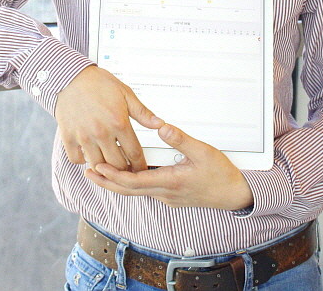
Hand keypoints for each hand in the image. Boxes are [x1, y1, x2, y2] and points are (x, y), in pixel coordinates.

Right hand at [55, 66, 163, 171]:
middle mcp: (101, 132)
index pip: (135, 153)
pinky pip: (76, 159)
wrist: (71, 76)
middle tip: (127, 168)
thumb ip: (143, 112)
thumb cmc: (98, 83)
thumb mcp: (125, 93)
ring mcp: (84, 136)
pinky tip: (89, 153)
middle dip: (125, 170)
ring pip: (98, 165)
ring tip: (109, 163)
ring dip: (105, 167)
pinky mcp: (68, 136)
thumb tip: (159, 124)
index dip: (141, 165)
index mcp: (118, 122)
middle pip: (117, 165)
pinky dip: (83, 160)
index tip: (141, 168)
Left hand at [85, 123, 253, 209]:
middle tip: (88, 171)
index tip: (97, 166)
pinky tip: (125, 175)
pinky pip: (144, 191)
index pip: (133, 182)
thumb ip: (181, 138)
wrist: (234, 195)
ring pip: (135, 192)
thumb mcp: (202, 151)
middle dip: (106, 181)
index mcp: (169, 182)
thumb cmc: (220, 174)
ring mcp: (166, 196)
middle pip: (127, 190)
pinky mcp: (170, 196)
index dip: (112, 175)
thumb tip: (162, 127)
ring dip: (116, 182)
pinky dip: (129, 183)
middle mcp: (164, 193)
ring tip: (100, 171)